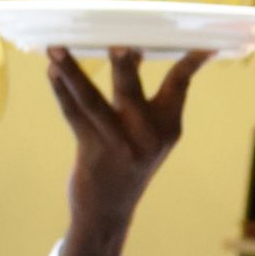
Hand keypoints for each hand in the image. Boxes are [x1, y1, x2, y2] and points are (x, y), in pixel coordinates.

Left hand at [54, 48, 208, 255]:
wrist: (109, 210)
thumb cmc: (131, 162)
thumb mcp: (154, 136)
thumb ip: (150, 100)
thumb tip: (131, 50)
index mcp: (168, 127)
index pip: (179, 85)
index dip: (189, 62)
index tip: (201, 45)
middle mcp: (146, 135)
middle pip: (131, 91)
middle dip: (123, 66)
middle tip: (118, 45)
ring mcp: (117, 145)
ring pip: (92, 100)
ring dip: (72, 73)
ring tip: (57, 50)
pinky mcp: (91, 152)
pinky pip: (73, 115)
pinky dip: (61, 92)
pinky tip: (52, 72)